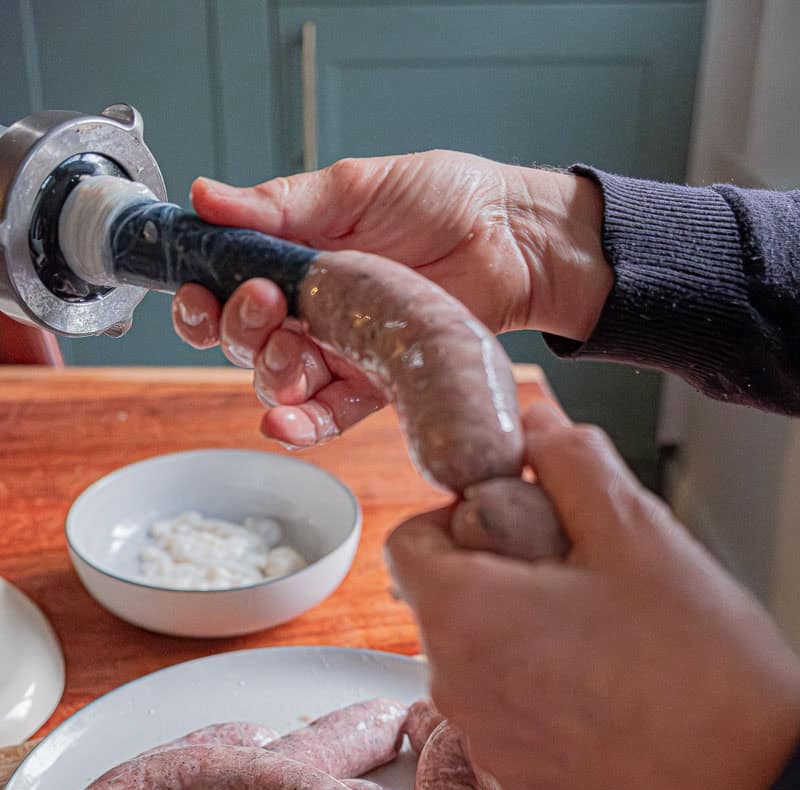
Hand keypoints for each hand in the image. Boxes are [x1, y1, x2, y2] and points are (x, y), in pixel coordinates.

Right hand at [171, 151, 610, 446]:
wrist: (512, 238)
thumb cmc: (445, 201)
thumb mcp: (354, 188)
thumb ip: (281, 204)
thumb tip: (207, 197)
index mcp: (294, 261)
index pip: (225, 292)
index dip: (202, 301)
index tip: (200, 289)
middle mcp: (310, 312)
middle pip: (244, 344)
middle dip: (240, 330)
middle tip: (266, 301)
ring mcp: (341, 352)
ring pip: (279, 382)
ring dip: (270, 373)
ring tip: (295, 349)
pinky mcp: (375, 385)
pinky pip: (327, 416)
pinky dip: (300, 425)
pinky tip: (282, 422)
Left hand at [386, 404, 799, 789]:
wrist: (749, 762)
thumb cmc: (695, 651)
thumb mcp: (634, 525)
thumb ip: (567, 458)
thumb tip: (532, 423)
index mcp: (464, 615)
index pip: (408, 542)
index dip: (459, 519)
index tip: (517, 524)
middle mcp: (453, 686)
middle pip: (439, 601)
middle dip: (490, 577)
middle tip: (570, 578)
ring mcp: (481, 741)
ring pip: (469, 658)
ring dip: (510, 636)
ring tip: (591, 636)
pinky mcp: (513, 779)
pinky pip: (498, 713)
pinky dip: (529, 693)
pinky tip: (595, 689)